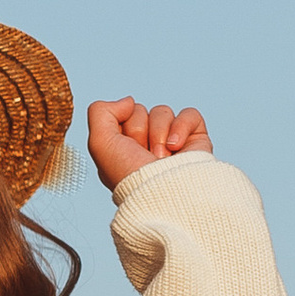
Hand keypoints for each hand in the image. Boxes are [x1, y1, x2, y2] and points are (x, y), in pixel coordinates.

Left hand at [85, 97, 211, 191]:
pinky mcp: (195, 141)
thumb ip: (100, 111)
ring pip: (163, 111)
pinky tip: (176, 148)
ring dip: (159, 133)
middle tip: (143, 155)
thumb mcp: (98, 142)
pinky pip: (190, 114)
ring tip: (161, 158)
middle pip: (140, 110)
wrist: (162, 194)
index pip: (122, 114)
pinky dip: (182, 127)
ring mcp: (173, 142)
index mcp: (124, 147)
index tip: (125, 150)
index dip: (122, 127)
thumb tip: (129, 101)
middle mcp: (147, 145)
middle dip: (139, 130)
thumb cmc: (129, 176)